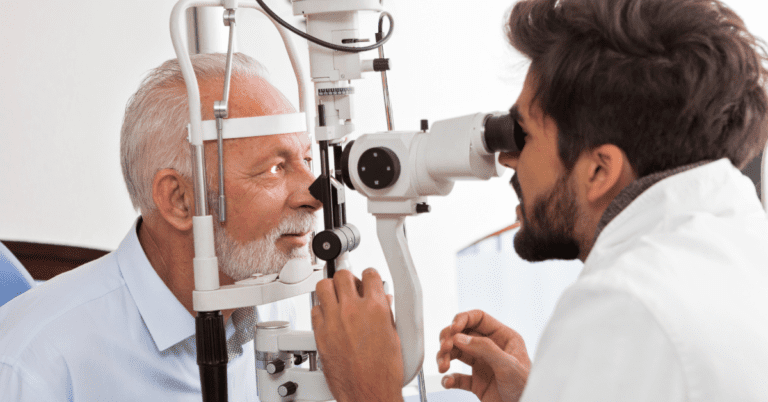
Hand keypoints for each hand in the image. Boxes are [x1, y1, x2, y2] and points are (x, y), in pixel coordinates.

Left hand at [312, 268, 403, 401]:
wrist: (368, 393)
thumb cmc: (383, 372)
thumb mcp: (394, 337)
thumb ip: (386, 313)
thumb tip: (383, 301)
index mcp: (376, 309)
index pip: (369, 274)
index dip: (369, 276)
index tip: (367, 280)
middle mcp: (353, 311)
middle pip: (342, 275)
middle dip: (347, 279)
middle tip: (350, 288)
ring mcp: (334, 321)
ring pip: (323, 286)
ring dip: (330, 289)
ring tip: (336, 297)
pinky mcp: (320, 334)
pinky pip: (314, 309)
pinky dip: (321, 310)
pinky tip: (329, 316)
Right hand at [437, 310, 530, 401]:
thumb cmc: (526, 388)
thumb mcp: (508, 365)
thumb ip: (485, 348)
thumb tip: (459, 337)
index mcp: (503, 337)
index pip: (478, 318)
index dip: (462, 320)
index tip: (452, 330)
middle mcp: (491, 348)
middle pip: (462, 334)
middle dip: (449, 340)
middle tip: (444, 349)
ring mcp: (483, 365)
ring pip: (456, 354)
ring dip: (445, 358)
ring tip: (443, 367)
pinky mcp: (477, 383)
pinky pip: (458, 377)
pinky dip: (449, 379)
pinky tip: (448, 382)